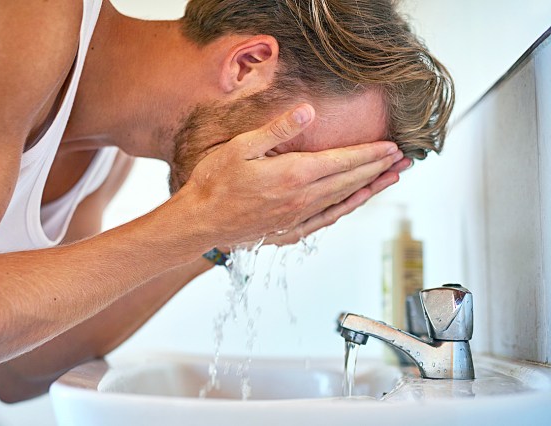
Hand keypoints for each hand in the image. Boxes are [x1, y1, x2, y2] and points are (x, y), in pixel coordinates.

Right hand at [180, 104, 403, 247]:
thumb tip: (308, 112)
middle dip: (379, 168)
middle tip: (403, 160)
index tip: (392, 146)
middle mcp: (302, 199)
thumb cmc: (215, 183)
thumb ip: (277, 129)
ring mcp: (297, 217)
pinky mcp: (290, 230)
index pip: (343, 161)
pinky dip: (347, 208)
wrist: (200, 222)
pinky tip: (356, 202)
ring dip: (370, 188)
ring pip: (344, 200)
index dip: (370, 153)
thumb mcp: (241, 147)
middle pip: (350, 180)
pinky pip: (327, 219)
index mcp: (293, 175)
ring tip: (391, 178)